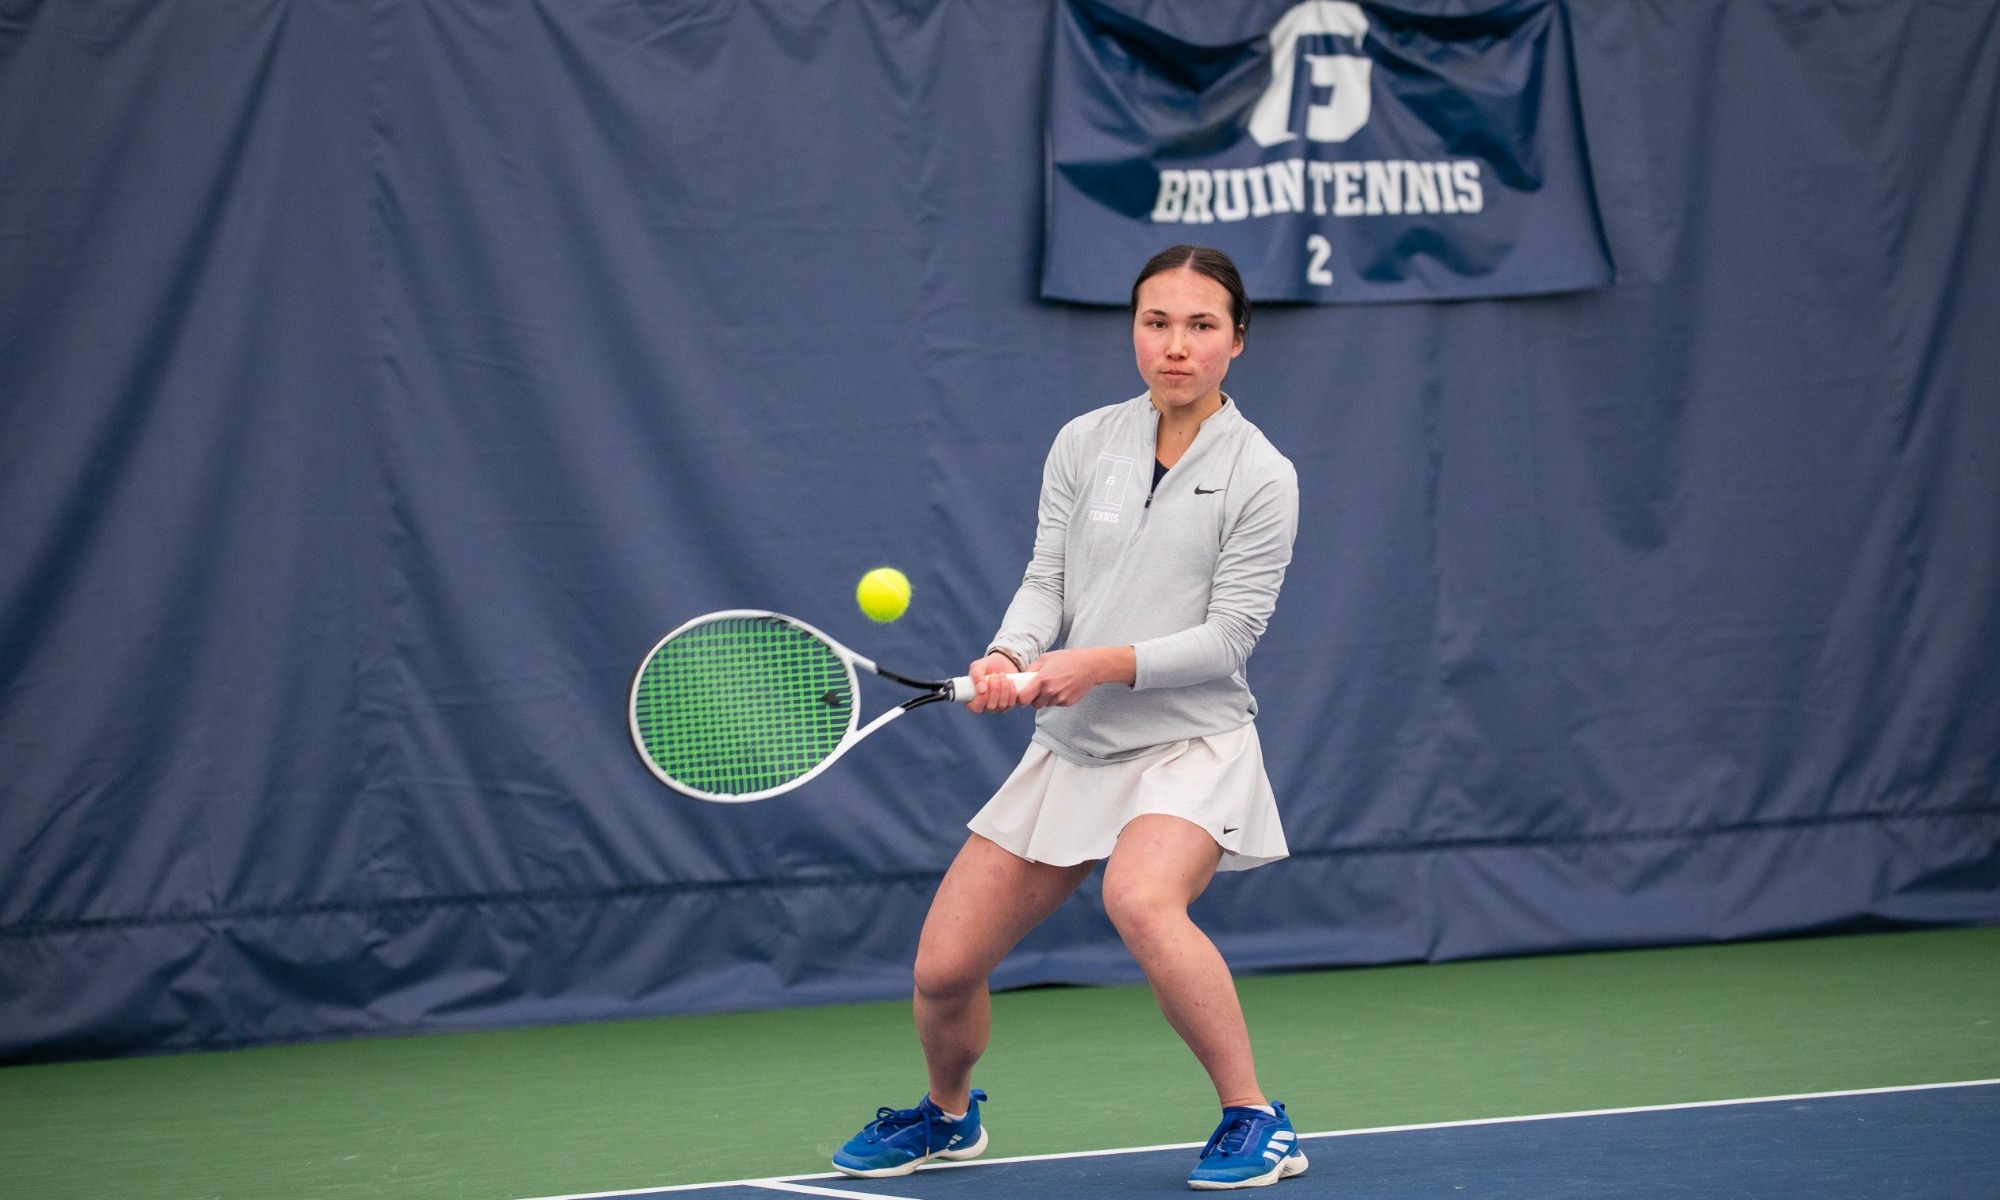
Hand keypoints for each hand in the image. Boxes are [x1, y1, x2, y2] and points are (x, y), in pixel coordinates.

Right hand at [967, 652, 1025, 713]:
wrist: (1001, 663)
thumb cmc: (986, 666)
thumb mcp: (978, 666)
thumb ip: (976, 676)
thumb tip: (982, 690)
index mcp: (972, 700)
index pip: (976, 708)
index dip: (982, 698)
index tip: (987, 681)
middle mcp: (985, 706)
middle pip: (991, 706)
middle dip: (995, 689)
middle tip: (995, 675)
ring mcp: (997, 707)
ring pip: (1002, 705)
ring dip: (1004, 689)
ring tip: (1003, 675)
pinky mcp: (1009, 704)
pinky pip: (1013, 703)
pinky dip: (1013, 692)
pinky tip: (1010, 681)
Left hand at [1017, 646, 1135, 708]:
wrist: (1090, 666)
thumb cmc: (1068, 659)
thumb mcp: (1046, 657)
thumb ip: (1032, 668)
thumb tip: (1022, 677)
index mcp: (1042, 680)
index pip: (1023, 699)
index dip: (1021, 698)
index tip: (1023, 695)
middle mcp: (1050, 691)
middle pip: (1035, 705)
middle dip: (1035, 699)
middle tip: (1040, 690)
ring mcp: (1060, 698)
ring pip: (1047, 705)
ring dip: (1047, 699)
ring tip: (1055, 685)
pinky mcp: (1068, 702)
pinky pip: (1057, 704)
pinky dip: (1057, 699)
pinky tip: (1063, 687)